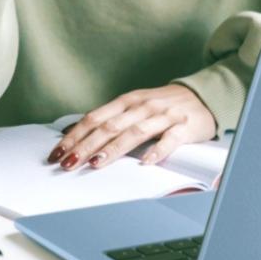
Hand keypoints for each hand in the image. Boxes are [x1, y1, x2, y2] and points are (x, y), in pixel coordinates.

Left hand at [47, 85, 216, 169]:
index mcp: (127, 101)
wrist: (203, 96)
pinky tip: (145, 162)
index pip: (95, 118)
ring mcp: (163, 116)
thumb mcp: (134, 106)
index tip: (58, 152)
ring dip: (113, 149)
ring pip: (134, 132)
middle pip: (109, 127)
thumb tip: (76, 133)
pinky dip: (157, 151)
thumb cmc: (163, 105)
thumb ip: (110, 118)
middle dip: (86, 146)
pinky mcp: (184, 127)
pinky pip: (170, 140)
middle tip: (68, 163)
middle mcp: (142, 106)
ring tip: (95, 163)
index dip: (75, 135)